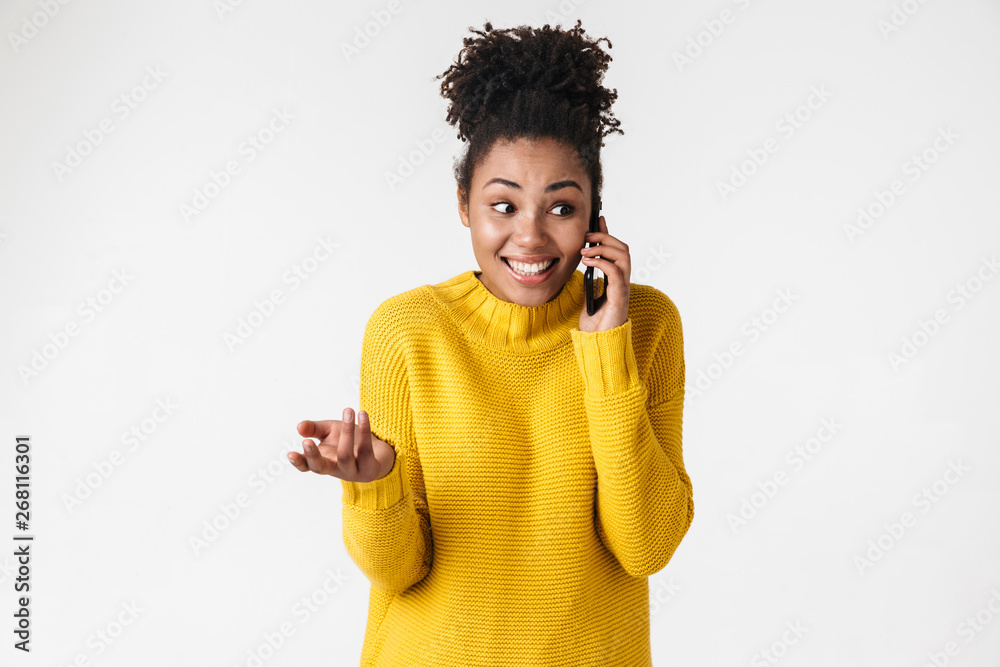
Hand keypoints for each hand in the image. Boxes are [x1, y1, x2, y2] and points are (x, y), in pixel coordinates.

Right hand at [288, 408, 395, 482]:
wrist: (377, 451)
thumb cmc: (349, 440)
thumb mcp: (329, 431)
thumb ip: (314, 429)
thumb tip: (299, 427)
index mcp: (323, 461)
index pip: (306, 465)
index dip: (298, 461)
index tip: (290, 454)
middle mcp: (335, 469)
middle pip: (320, 468)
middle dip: (313, 455)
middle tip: (306, 441)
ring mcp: (352, 472)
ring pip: (345, 455)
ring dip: (346, 431)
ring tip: (348, 410)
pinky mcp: (369, 470)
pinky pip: (366, 450)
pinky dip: (364, 430)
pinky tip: (362, 414)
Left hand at [579, 215, 630, 331]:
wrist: (598, 343)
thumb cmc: (595, 324)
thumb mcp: (588, 296)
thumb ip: (590, 281)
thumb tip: (584, 265)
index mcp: (616, 280)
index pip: (615, 250)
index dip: (607, 233)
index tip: (598, 219)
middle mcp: (623, 282)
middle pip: (623, 249)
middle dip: (605, 237)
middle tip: (587, 236)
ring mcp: (623, 288)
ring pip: (623, 257)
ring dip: (603, 248)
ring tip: (585, 250)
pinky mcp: (619, 297)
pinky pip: (615, 273)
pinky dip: (602, 263)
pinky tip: (589, 262)